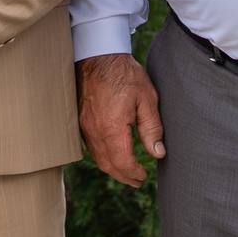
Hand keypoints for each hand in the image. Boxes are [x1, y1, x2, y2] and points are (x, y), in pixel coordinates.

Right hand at [78, 53, 164, 186]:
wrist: (97, 55)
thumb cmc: (124, 74)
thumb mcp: (147, 99)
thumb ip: (152, 128)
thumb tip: (158, 153)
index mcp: (112, 127)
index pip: (122, 162)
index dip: (134, 174)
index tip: (144, 176)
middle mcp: (94, 130)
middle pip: (107, 165)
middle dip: (123, 176)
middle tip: (137, 181)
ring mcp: (84, 126)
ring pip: (97, 157)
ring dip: (112, 168)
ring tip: (127, 171)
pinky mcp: (80, 121)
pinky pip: (91, 146)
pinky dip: (103, 156)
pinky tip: (113, 154)